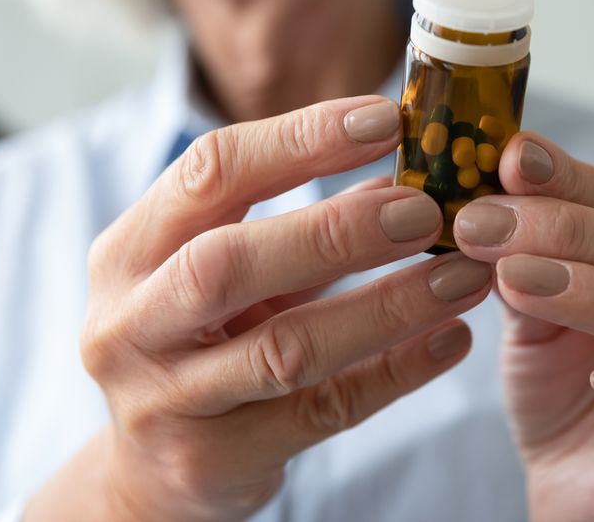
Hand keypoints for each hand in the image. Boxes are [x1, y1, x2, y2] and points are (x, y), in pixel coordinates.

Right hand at [26, 96, 491, 520]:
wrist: (150, 473)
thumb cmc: (199, 342)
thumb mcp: (226, 273)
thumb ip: (300, 223)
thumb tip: (406, 170)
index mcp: (128, 252)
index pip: (209, 172)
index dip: (301, 139)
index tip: (389, 120)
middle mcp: (129, 323)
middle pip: (228, 262)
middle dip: (337, 230)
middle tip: (429, 211)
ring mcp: (165, 401)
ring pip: (285, 349)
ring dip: (387, 306)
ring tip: (465, 276)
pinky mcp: (213, 462)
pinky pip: (322, 412)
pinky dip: (396, 372)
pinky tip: (451, 341)